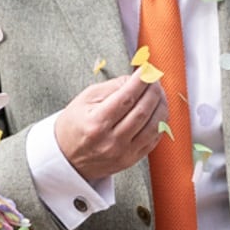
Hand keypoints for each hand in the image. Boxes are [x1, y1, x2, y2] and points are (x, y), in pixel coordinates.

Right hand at [54, 72, 168, 181]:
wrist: (68, 158)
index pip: (125, 98)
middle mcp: (111, 141)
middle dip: (153, 91)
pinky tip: (159, 110)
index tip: (147, 70)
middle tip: (155, 79)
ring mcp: (124, 153)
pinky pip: (154, 139)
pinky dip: (161, 122)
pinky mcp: (132, 159)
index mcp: (96, 123)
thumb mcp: (84, 100)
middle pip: (142, 112)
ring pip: (153, 126)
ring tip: (159, 93)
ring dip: (161, 106)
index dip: (140, 82)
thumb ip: (111, 88)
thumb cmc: (75, 125)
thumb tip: (135, 79)